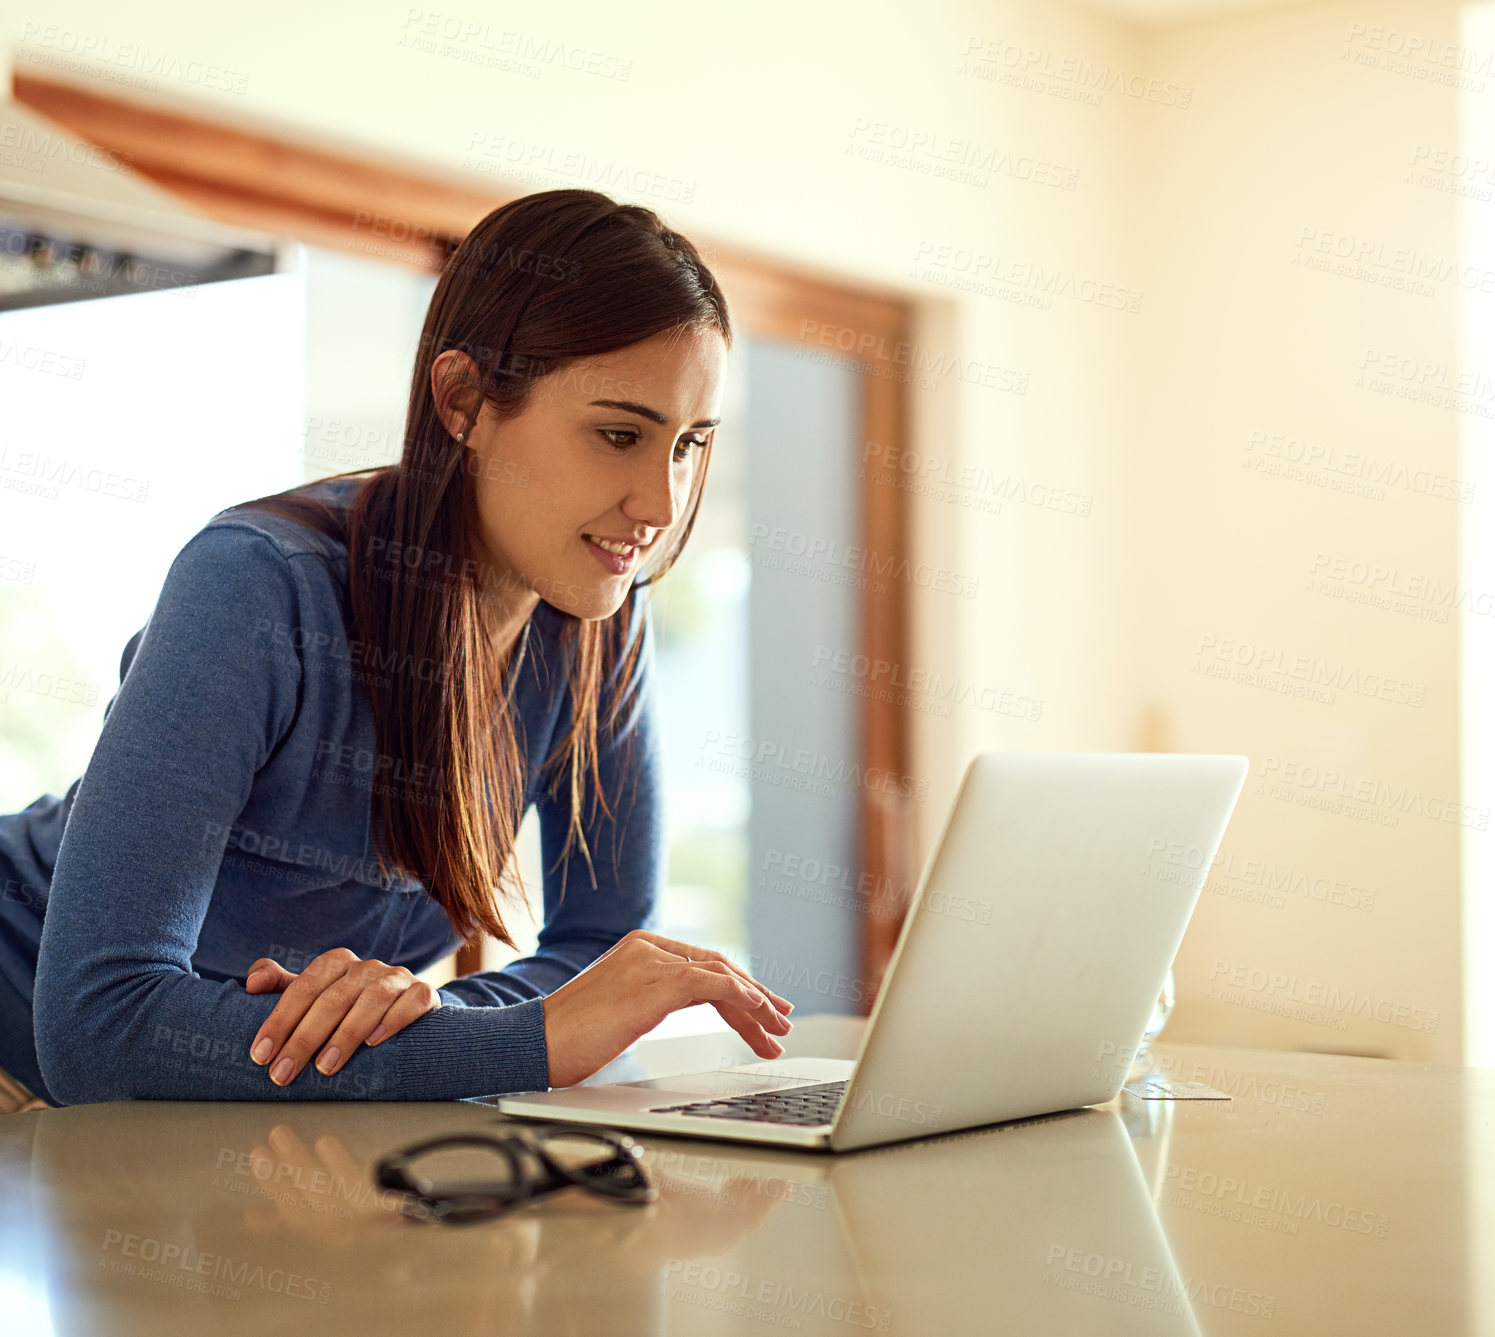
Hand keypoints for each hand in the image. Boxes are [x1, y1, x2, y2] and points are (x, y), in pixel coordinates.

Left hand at [244, 949, 439, 1085]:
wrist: (405, 1003)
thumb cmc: (349, 1004)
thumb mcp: (315, 994)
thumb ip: (282, 986)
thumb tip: (251, 983)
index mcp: (336, 962)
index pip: (302, 988)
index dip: (280, 1021)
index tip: (260, 1055)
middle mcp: (366, 967)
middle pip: (332, 999)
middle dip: (304, 1039)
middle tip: (283, 1073)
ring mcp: (397, 979)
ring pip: (371, 1000)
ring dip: (345, 1035)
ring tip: (325, 1067)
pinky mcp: (423, 993)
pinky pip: (412, 1002)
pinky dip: (393, 1020)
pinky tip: (374, 1042)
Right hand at [540, 930, 793, 1087]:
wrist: (535, 1044)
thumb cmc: (568, 1038)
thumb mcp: (619, 1009)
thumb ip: (650, 999)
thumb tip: (682, 1007)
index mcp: (639, 948)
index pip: (702, 966)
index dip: (738, 989)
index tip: (762, 1012)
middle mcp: (648, 947)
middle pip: (718, 969)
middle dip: (756, 998)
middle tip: (782, 1022)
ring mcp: (651, 961)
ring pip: (722, 977)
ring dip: (757, 1006)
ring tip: (778, 1031)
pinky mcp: (655, 982)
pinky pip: (714, 984)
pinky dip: (743, 997)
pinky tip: (760, 1014)